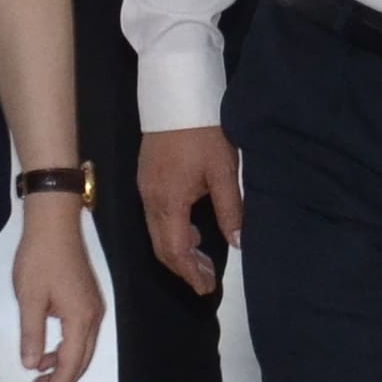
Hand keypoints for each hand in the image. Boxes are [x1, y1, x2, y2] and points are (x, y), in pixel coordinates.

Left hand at [11, 203, 101, 381]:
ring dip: (61, 368)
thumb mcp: (29, 298)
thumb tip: (33, 366)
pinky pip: (79, 336)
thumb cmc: (39, 258)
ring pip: (81, 350)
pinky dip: (64, 351)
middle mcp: (93, 317)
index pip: (70, 364)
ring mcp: (92, 308)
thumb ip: (32, 335)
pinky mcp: (86, 299)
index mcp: (81, 319)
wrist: (54, 223)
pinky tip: (46, 355)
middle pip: (81, 362)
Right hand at [141, 124, 242, 296]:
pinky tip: (190, 231)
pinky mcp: (145, 178)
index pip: (175, 250)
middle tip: (205, 281)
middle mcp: (150, 200)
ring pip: (155, 232)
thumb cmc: (203, 132)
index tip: (207, 287)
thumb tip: (237, 242)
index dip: (191, 272)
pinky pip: (154, 217)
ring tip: (201, 260)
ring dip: (177, 250)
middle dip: (183, 268)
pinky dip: (170, 232)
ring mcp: (144, 188)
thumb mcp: (224, 171)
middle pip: (161, 246)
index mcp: (169, 201)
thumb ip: (230, 209)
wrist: (175, 93)